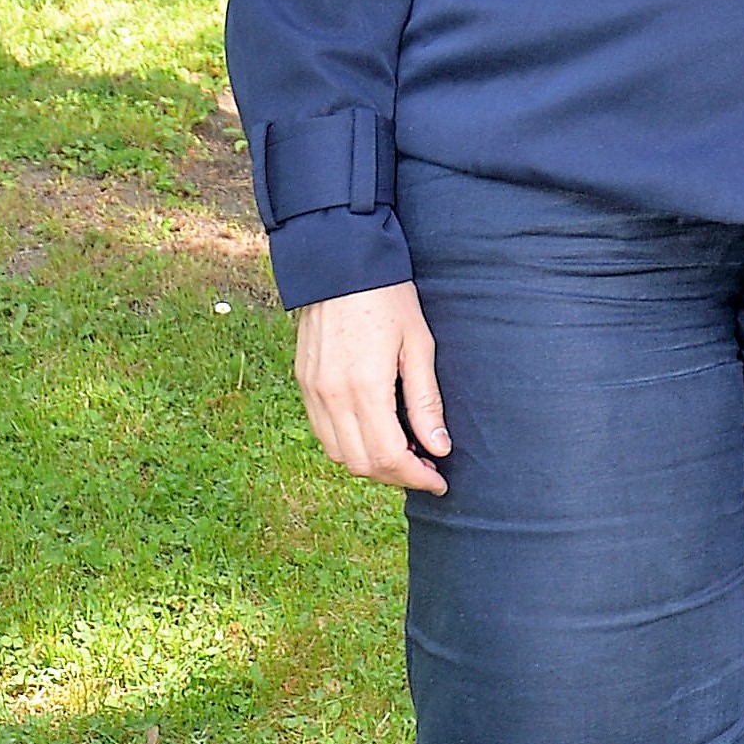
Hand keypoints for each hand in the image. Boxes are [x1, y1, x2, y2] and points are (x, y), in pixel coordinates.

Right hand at [294, 279, 449, 493]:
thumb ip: (426, 401)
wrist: (340, 263)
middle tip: (425, 467)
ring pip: (339, 454)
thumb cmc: (387, 298)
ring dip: (371, 463)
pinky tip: (374, 430)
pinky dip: (348, 444)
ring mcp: (312, 391)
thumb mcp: (419, 346)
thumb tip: (438, 447)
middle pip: (362, 464)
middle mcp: (332, 396)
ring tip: (402, 451)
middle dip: (396, 475)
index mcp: (365, 388)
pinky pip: (323, 432)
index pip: (388, 457)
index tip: (439, 480)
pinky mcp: (304, 382)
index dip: (416, 477)